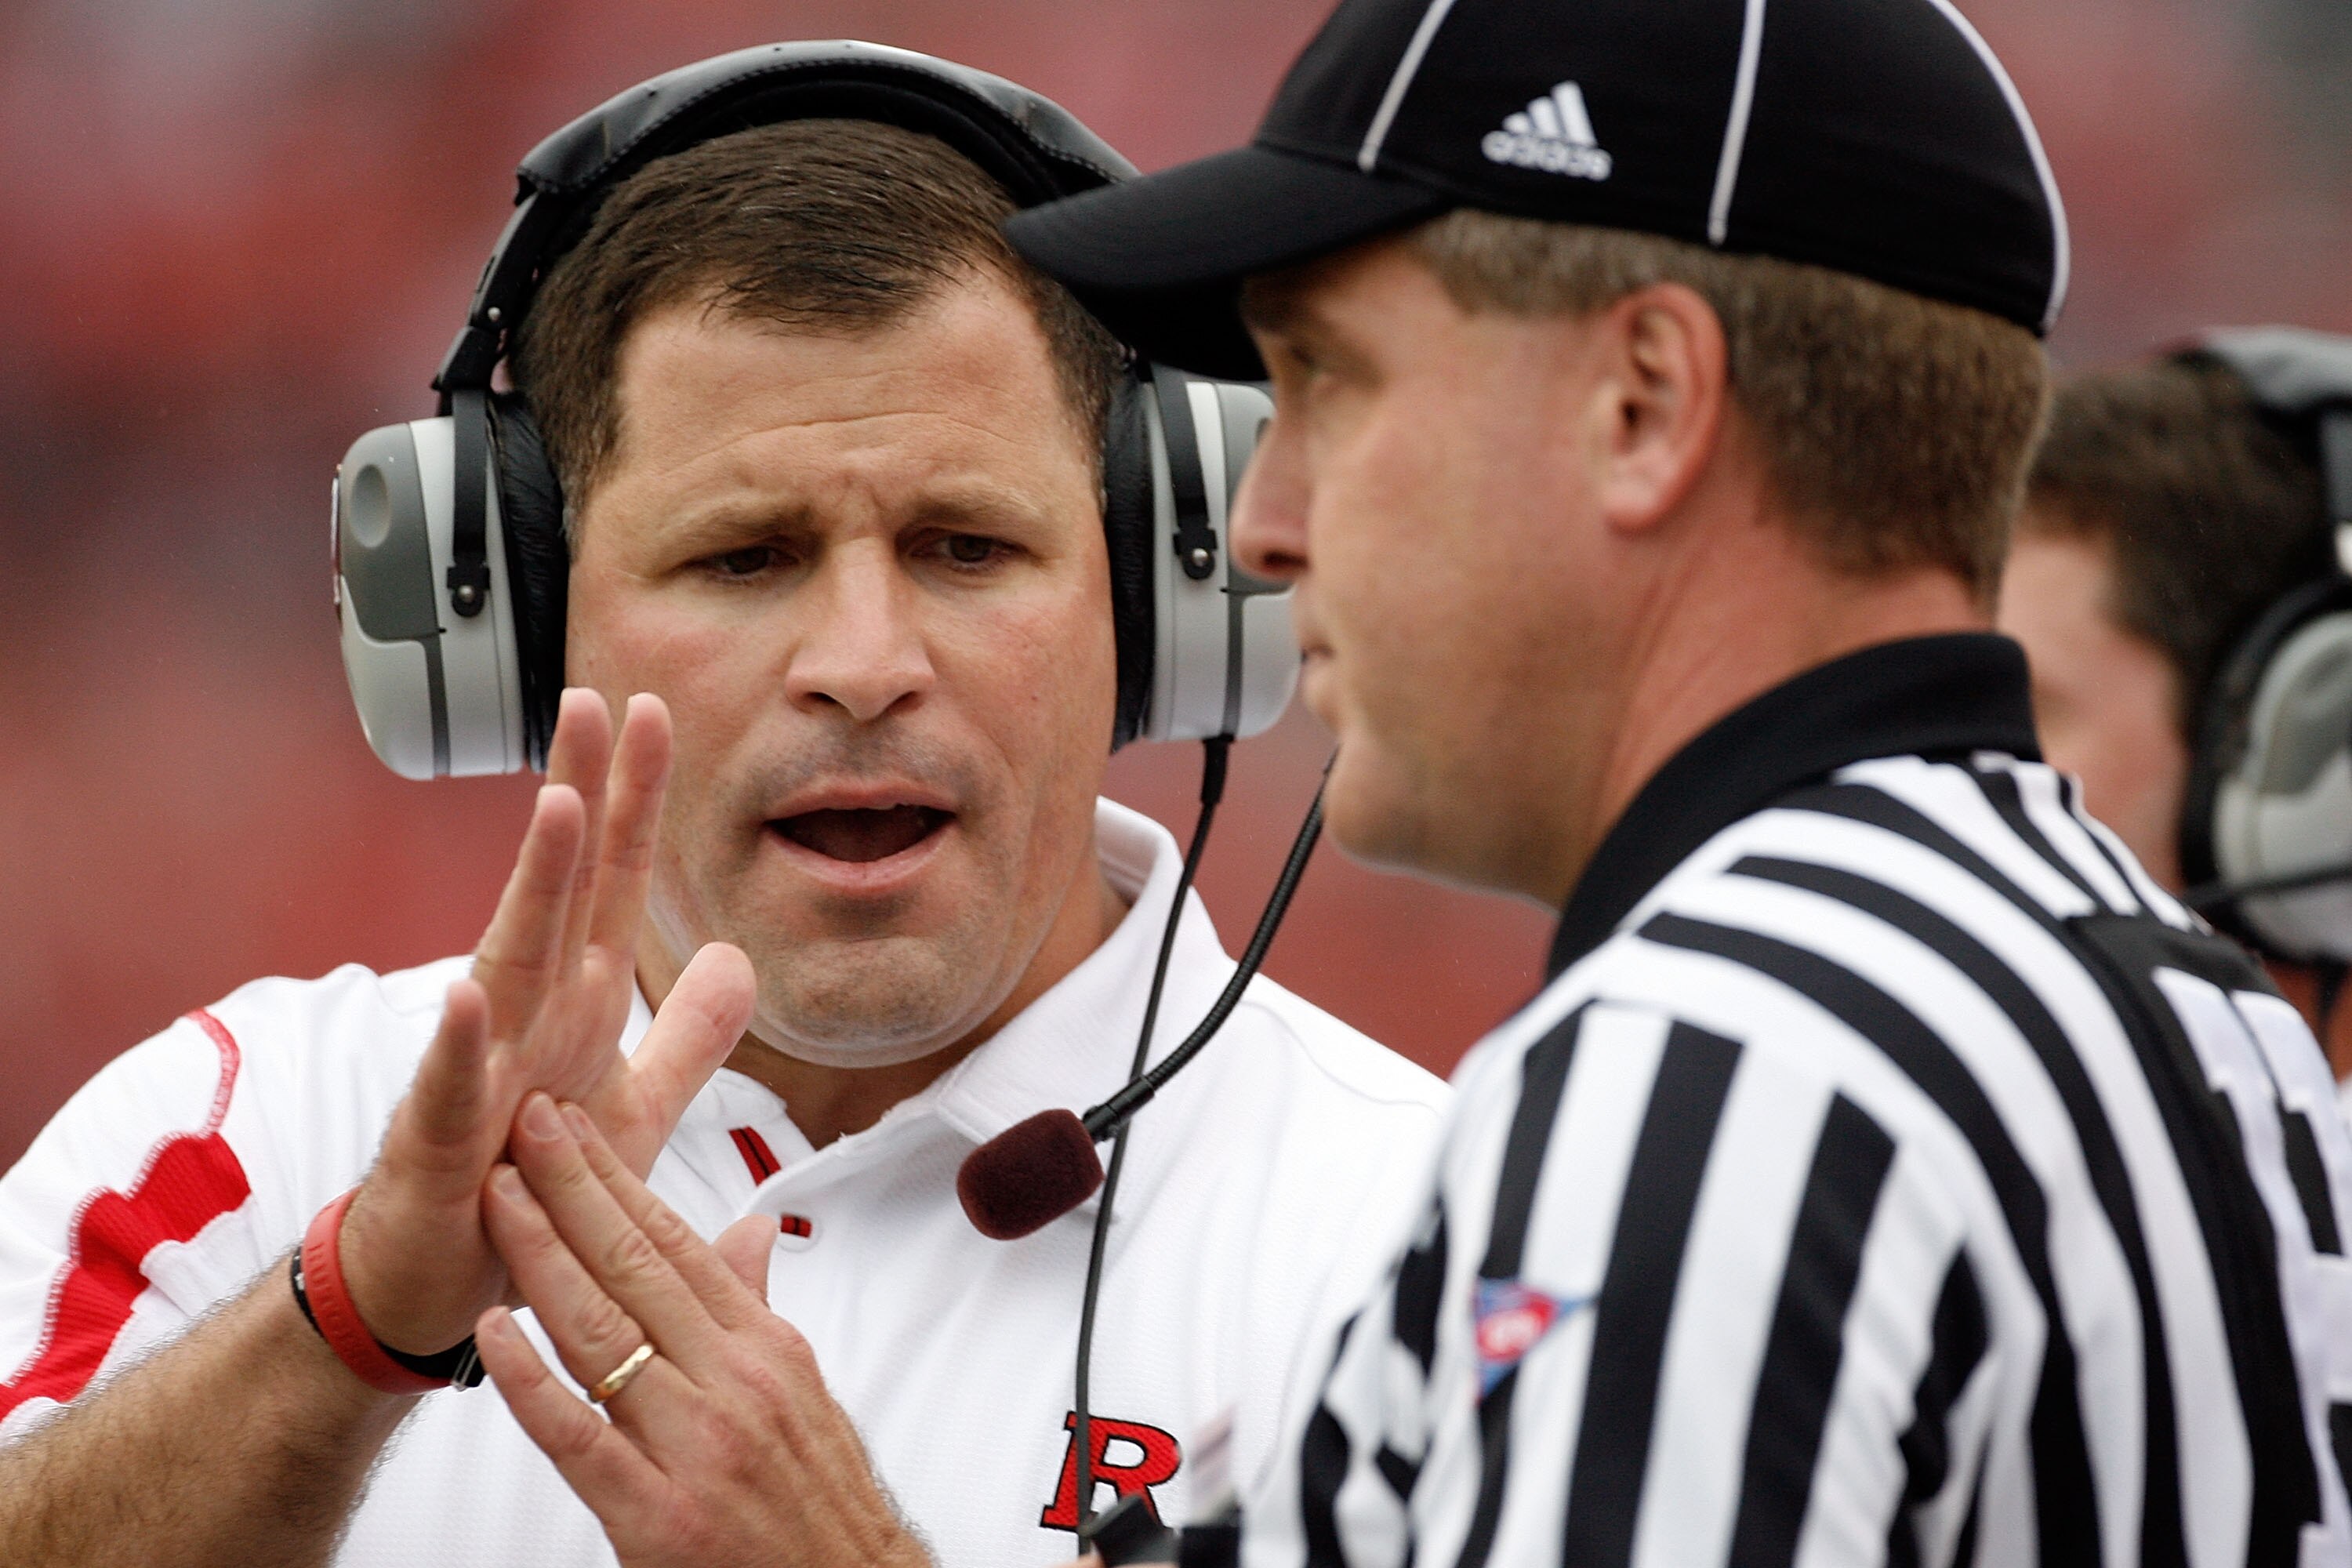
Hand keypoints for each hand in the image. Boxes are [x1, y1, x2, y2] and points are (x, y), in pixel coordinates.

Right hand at [339, 690, 757, 1358]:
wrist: (443, 1284)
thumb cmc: (527, 1184)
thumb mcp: (635, 1106)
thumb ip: (688, 1035)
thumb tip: (736, 954)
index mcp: (575, 1003)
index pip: (612, 884)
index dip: (633, 802)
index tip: (651, 711)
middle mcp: (523, 1016)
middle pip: (560, 892)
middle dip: (577, 797)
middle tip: (592, 701)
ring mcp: (475, 1070)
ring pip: (509, 963)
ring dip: (532, 886)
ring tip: (556, 805)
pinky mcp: (437, 1142)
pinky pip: (449, 1085)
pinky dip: (457, 1041)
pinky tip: (466, 991)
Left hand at [474, 1096, 929, 1567]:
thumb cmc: (820, 1500)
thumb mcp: (802, 1389)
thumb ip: (758, 1306)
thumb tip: (750, 1229)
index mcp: (764, 1347)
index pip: (678, 1241)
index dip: (618, 1176)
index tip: (573, 1124)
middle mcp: (732, 1383)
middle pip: (637, 1265)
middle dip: (574, 1187)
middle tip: (527, 1123)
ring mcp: (694, 1446)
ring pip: (603, 1333)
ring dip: (542, 1256)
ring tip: (498, 1196)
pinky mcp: (656, 1516)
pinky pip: (580, 1436)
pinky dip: (530, 1382)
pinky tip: (493, 1334)